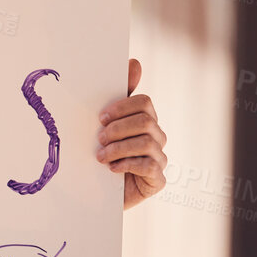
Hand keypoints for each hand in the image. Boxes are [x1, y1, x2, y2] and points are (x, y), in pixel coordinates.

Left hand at [96, 58, 167, 209]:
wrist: (97, 193)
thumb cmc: (102, 154)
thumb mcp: (104, 125)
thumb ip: (118, 96)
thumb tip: (135, 62)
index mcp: (145, 120)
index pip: (144, 102)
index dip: (122, 107)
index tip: (101, 117)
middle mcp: (156, 137)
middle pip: (146, 121)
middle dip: (118, 128)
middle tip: (99, 137)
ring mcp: (159, 158)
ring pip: (146, 142)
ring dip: (119, 148)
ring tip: (100, 156)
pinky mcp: (157, 179)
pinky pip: (149, 166)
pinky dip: (127, 165)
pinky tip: (112, 169)